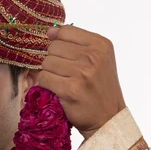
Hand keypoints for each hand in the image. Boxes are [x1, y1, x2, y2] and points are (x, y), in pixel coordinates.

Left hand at [37, 25, 125, 139]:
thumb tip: (50, 31)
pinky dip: (46, 85)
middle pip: (53, 47)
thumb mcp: (97, 59)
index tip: (64, 56)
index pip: (65, 31)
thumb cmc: (98, 88)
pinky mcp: (71, 89)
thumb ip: (75, 43)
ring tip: (62, 82)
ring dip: (49, 74)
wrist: (107, 118)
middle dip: (53, 60)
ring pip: (46, 63)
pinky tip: (57, 91)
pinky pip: (44, 78)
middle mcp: (93, 56)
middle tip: (65, 74)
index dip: (58, 43)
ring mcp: (82, 73)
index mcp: (101, 44)